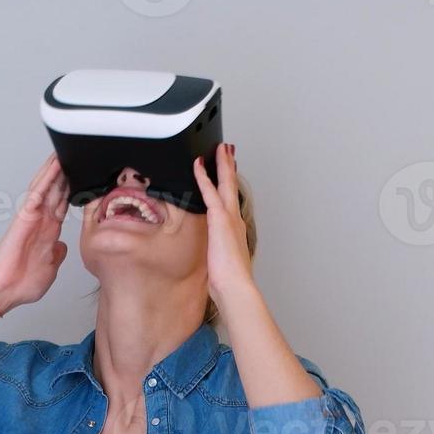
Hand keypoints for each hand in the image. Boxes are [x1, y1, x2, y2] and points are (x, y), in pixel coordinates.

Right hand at [0, 154, 69, 310]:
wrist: (6, 289)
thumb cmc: (23, 282)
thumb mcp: (51, 266)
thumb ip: (56, 253)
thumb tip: (62, 246)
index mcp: (49, 230)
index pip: (63, 203)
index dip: (72, 188)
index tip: (83, 176)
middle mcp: (42, 220)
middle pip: (56, 189)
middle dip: (65, 173)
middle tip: (76, 156)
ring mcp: (33, 216)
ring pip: (46, 186)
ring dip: (55, 170)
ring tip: (64, 153)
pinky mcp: (25, 216)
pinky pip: (37, 193)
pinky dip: (46, 179)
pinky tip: (54, 166)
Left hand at [191, 143, 256, 298]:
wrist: (235, 285)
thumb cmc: (230, 279)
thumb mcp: (222, 261)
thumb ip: (218, 252)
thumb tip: (214, 257)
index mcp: (235, 229)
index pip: (231, 200)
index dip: (230, 184)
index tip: (229, 172)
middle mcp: (234, 219)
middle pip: (232, 186)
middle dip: (229, 167)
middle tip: (227, 150)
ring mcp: (228, 217)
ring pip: (224, 183)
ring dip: (222, 164)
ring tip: (220, 148)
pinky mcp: (219, 218)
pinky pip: (208, 191)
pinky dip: (203, 176)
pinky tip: (197, 165)